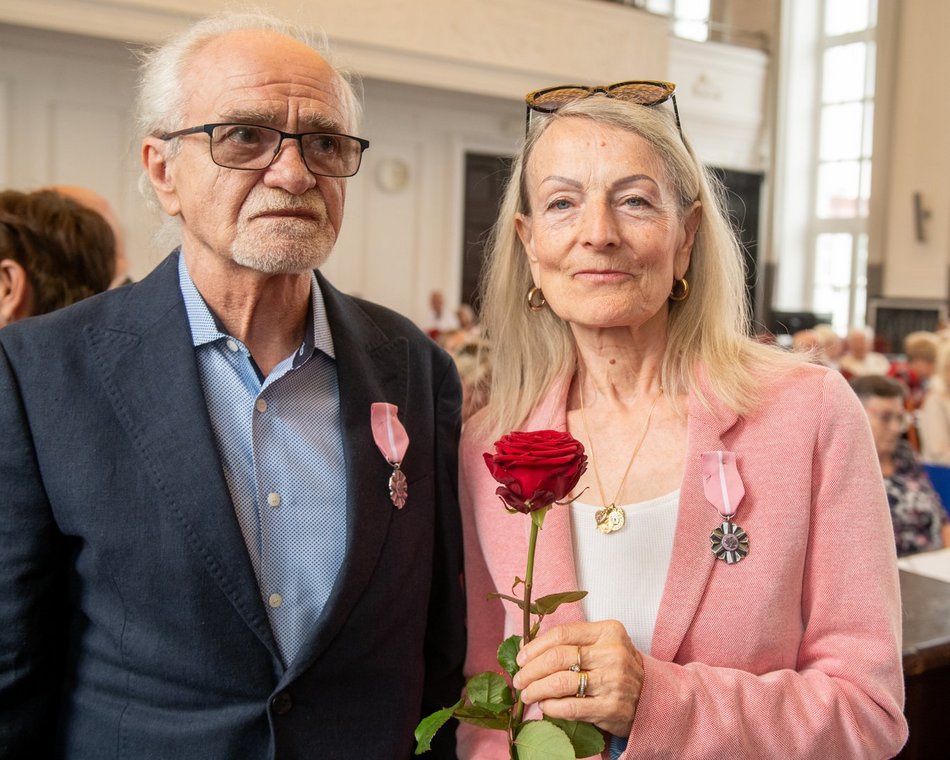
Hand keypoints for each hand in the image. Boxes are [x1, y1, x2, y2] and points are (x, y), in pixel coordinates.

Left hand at [512, 620, 643, 737]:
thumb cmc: (617, 668)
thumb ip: (572, 642)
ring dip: (536, 690)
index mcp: (609, 631)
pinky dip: (551, 707)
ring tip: (526, 694)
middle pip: (557, 657)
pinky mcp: (611, 708)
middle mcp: (612, 654)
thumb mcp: (603, 645)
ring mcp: (613, 681)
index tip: (521, 657)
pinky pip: (570, 707)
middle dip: (530, 670)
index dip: (535, 646)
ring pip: (560, 683)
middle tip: (518, 679)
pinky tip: (544, 706)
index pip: (563, 634)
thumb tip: (526, 647)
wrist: (652, 698)